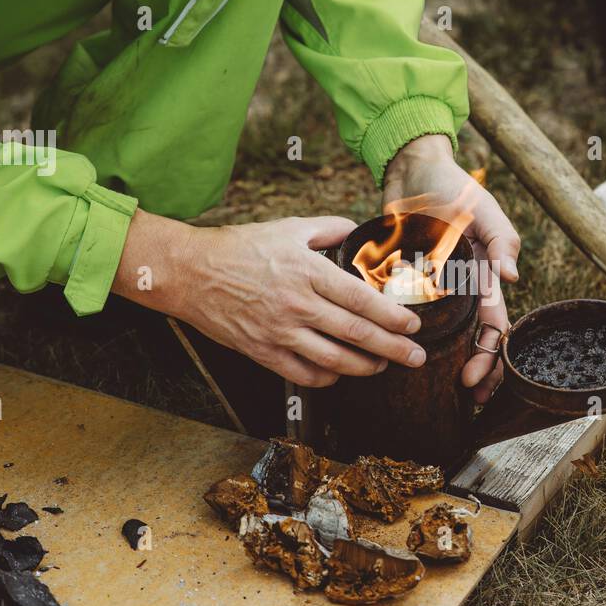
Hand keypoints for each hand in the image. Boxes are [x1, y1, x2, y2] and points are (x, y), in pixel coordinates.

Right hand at [113, 210, 425, 386]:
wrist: (190, 271)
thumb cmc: (239, 247)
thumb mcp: (289, 227)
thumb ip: (328, 228)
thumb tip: (358, 229)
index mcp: (308, 272)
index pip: (363, 300)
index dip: (393, 317)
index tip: (414, 326)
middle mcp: (298, 305)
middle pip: (357, 334)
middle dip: (394, 349)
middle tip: (415, 357)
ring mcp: (279, 332)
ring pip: (335, 360)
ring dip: (366, 367)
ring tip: (383, 366)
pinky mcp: (262, 351)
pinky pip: (303, 374)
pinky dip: (328, 378)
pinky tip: (340, 372)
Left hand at [383, 135, 519, 401]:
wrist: (411, 170)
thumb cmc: (454, 187)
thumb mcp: (483, 210)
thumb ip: (502, 240)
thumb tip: (510, 278)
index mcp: (482, 279)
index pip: (493, 329)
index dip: (489, 359)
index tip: (473, 381)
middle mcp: (458, 291)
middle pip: (470, 342)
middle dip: (474, 373)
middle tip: (464, 399)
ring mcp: (430, 289)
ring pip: (439, 337)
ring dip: (440, 364)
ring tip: (431, 390)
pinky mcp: (400, 282)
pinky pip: (401, 316)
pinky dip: (400, 336)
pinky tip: (391, 355)